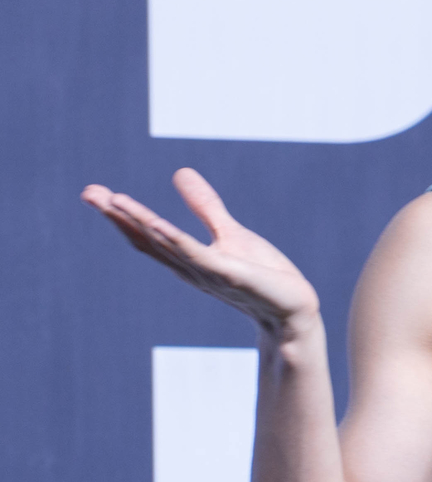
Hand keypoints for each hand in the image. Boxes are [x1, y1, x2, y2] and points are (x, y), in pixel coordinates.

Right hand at [81, 168, 319, 335]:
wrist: (293, 309)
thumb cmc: (263, 275)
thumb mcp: (229, 232)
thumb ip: (205, 207)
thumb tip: (180, 172)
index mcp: (187, 259)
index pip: (147, 235)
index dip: (121, 215)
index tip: (94, 193)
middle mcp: (190, 268)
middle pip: (147, 239)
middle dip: (118, 217)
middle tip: (89, 193)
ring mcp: (208, 273)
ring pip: (166, 245)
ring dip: (140, 223)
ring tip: (114, 200)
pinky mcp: (230, 274)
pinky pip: (197, 255)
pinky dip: (176, 240)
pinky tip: (157, 224)